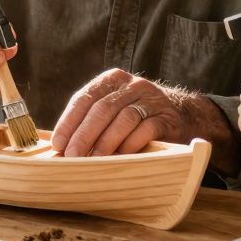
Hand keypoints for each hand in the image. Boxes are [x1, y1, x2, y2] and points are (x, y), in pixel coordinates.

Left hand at [51, 69, 186, 156]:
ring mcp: (151, 100)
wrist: (183, 116)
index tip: (58, 143)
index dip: (69, 121)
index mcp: (112, 79)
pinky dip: (131, 145)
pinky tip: (120, 158)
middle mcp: (132, 85)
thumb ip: (91, 120)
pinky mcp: (166, 117)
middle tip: (72, 156)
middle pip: (103, 109)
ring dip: (106, 142)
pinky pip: (146, 130)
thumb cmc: (137, 118)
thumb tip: (61, 147)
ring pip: (124, 119)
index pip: (85, 97)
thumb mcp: (114, 109)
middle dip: (84, 134)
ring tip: (94, 161)